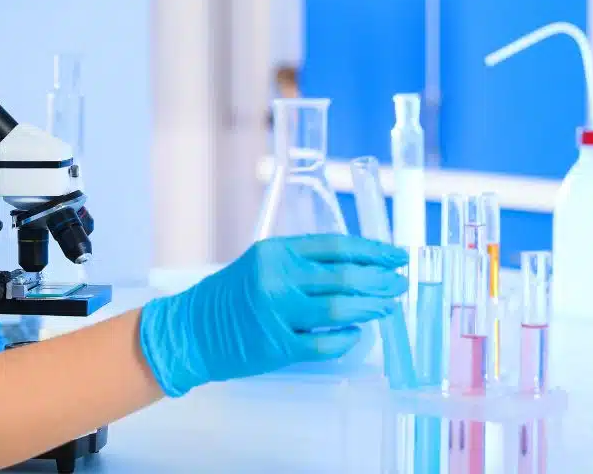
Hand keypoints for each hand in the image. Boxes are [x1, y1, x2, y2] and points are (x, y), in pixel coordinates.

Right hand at [138, 234, 407, 396]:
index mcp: (276, 252)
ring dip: (370, 308)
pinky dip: (346, 338)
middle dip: (380, 281)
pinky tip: (358, 334)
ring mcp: (277, 313)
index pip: (336, 246)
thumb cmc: (230, 297)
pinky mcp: (277, 345)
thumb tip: (357, 269)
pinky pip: (325, 343)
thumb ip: (301, 264)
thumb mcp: (262, 265)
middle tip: (400, 284)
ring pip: (340, 309)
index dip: (372, 251)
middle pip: (344, 276)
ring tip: (387, 308)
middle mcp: (277, 278)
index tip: (396, 256)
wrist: (192, 330)